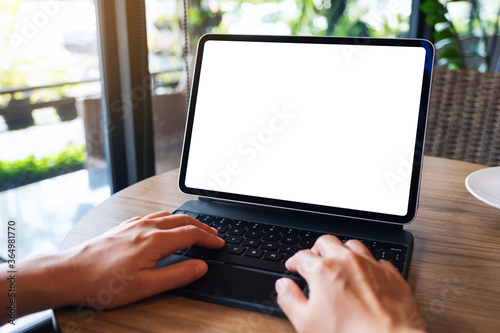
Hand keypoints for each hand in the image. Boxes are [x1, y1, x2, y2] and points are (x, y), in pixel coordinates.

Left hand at [3, 211, 223, 319]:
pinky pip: (152, 216)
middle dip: (202, 227)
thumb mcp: (146, 286)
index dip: (209, 239)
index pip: (191, 235)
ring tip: (195, 228)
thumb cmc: (103, 282)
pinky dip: (167, 219)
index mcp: (155, 240)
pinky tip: (163, 225)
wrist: (69, 273)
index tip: (220, 243)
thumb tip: (200, 266)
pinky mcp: (123, 227)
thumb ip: (177, 275)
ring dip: (186, 221)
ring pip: (167, 216)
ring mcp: (133, 224)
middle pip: (182, 221)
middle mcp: (146, 227)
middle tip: (214, 234)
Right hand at [275, 235, 423, 332]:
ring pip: (352, 245)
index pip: (302, 256)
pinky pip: (377, 260)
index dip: (294, 261)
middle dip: (316, 249)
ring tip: (339, 263)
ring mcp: (370, 265)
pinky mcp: (390, 274)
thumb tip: (283, 286)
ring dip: (342, 251)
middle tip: (313, 260)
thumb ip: (290, 300)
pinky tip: (366, 275)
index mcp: (322, 270)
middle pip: (326, 242)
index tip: (293, 266)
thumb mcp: (306, 322)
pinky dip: (367, 264)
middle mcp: (346, 261)